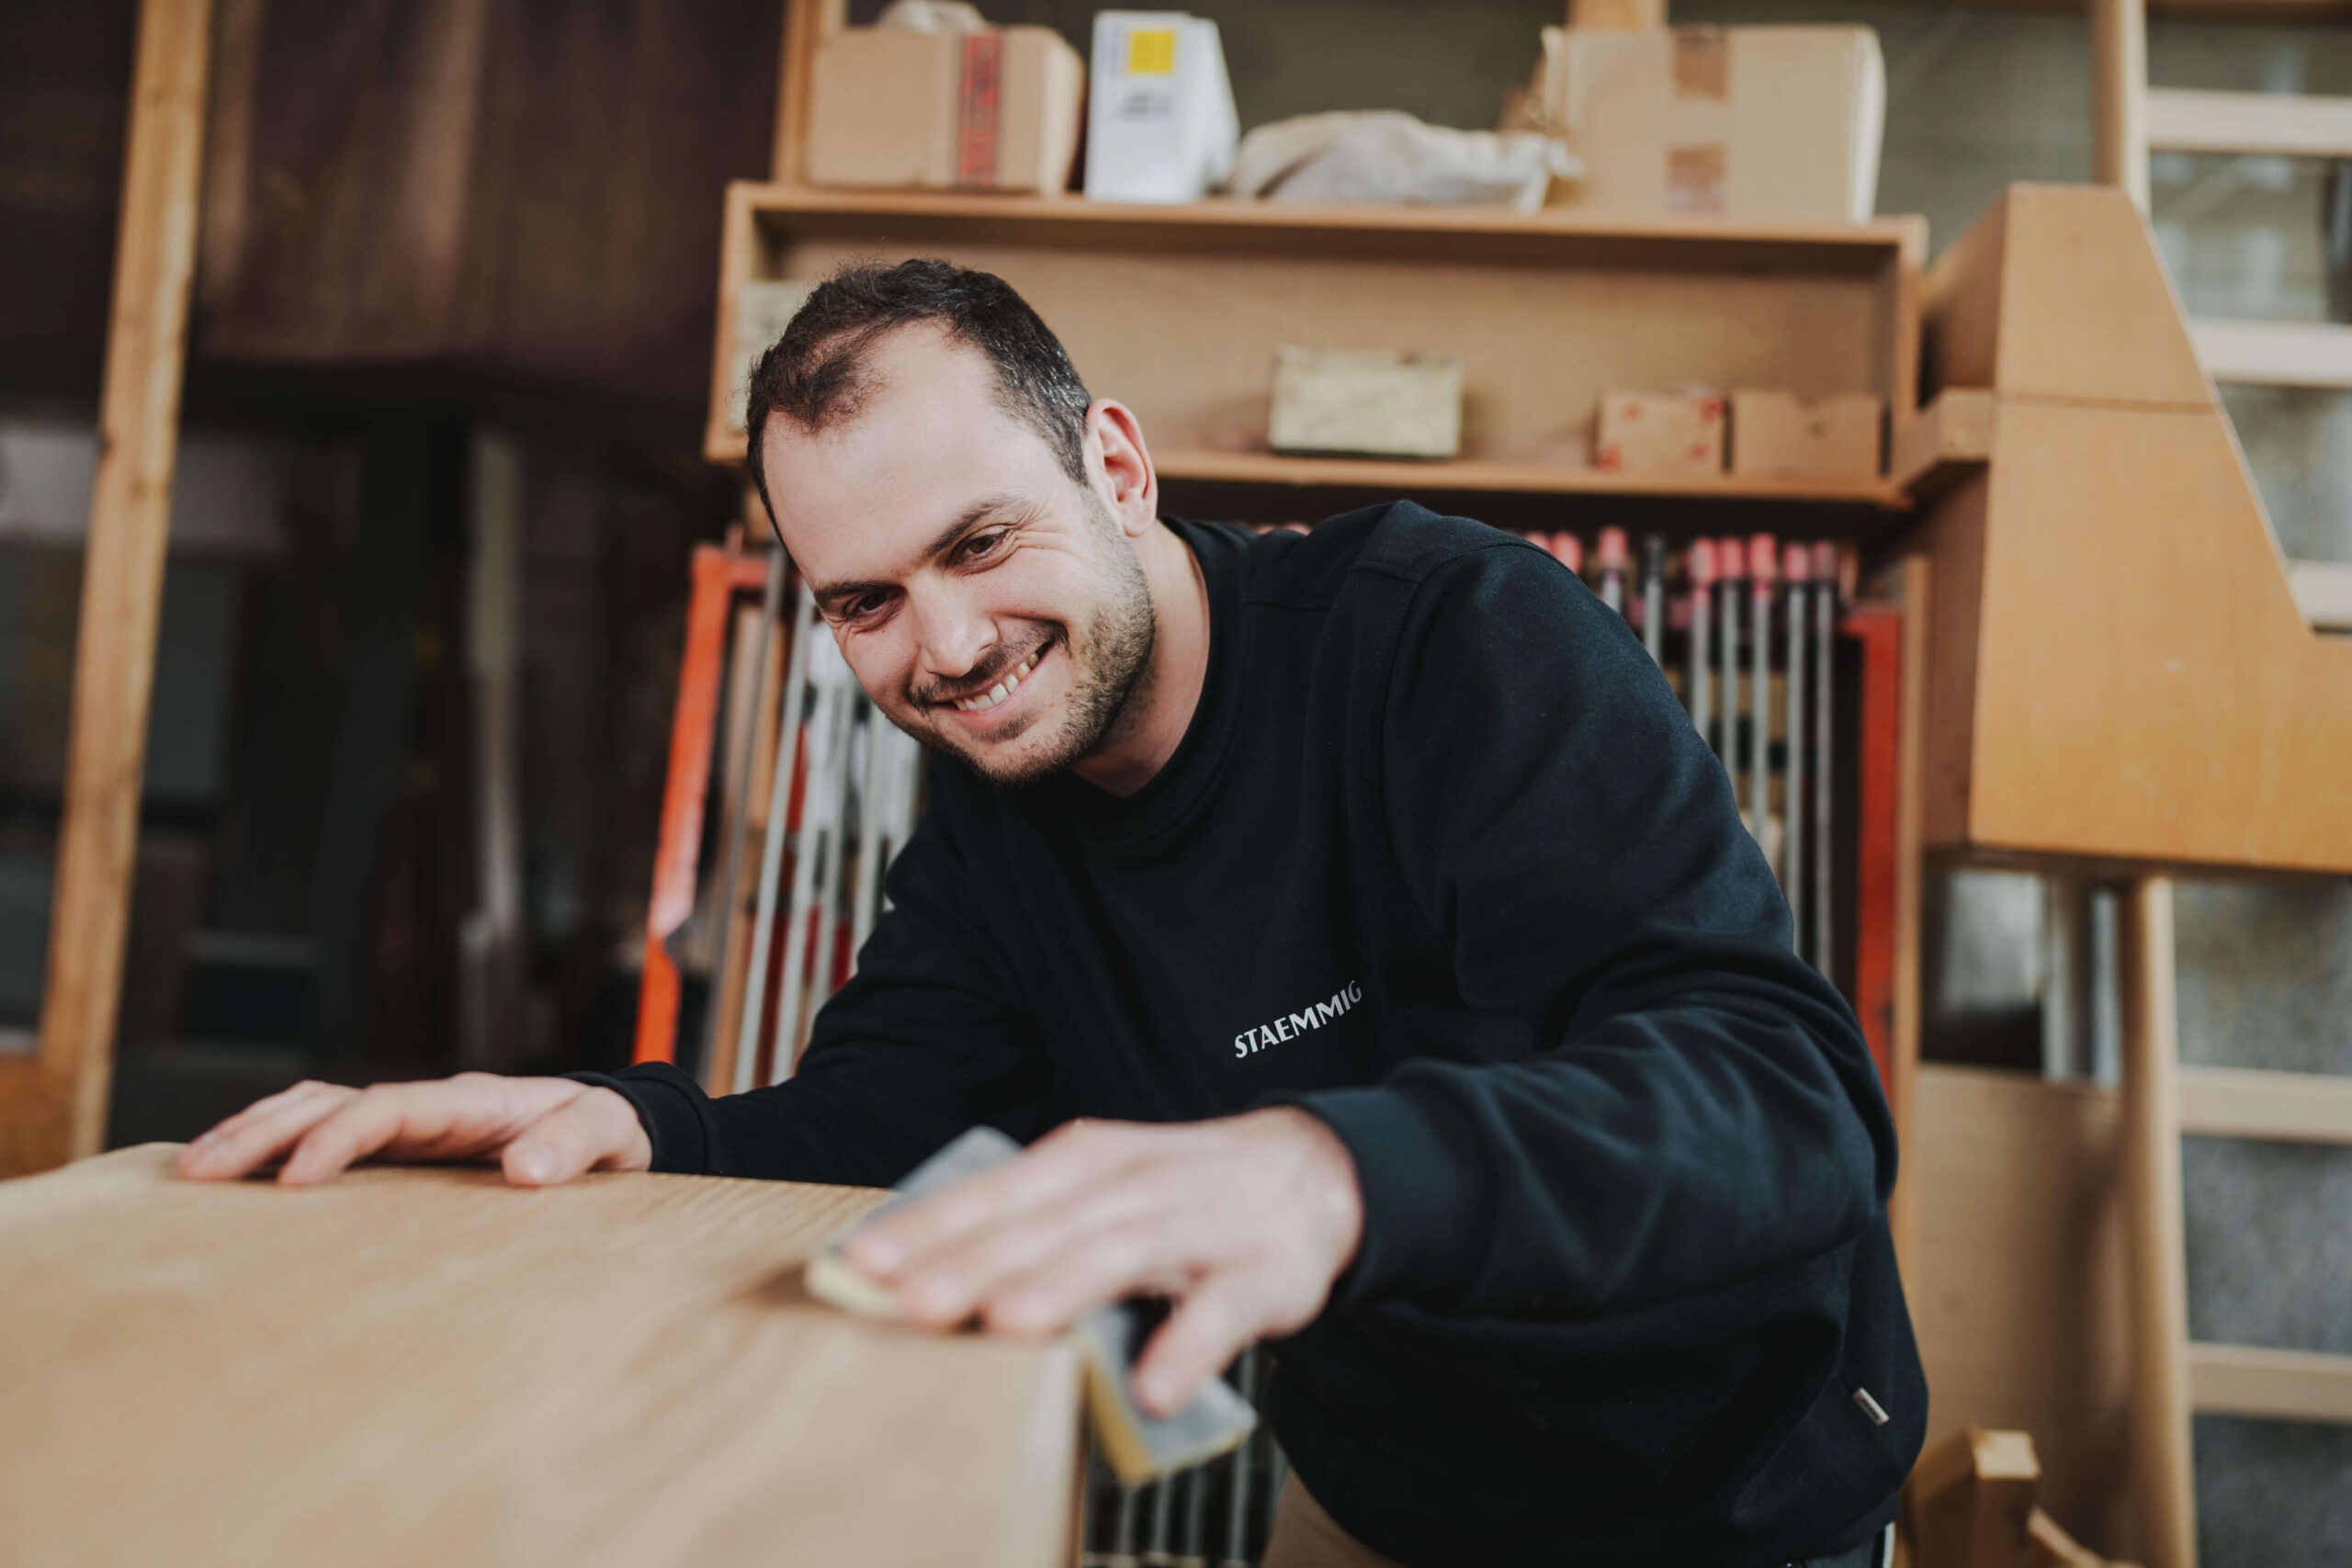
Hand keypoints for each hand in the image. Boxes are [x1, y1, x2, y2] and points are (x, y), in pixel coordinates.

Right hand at [176, 1074, 653, 1187]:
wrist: (619, 1128)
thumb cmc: (613, 1132)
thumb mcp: (610, 1136)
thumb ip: (573, 1146)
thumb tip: (524, 1171)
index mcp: (470, 1101)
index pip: (388, 1109)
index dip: (338, 1138)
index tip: (294, 1181)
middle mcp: (429, 1106)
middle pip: (330, 1101)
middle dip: (264, 1131)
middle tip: (198, 1173)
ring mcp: (413, 1126)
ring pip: (316, 1112)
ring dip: (256, 1135)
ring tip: (191, 1173)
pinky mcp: (405, 1152)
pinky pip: (329, 1140)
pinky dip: (277, 1150)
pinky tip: (236, 1181)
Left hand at [839, 1108, 1362, 1417]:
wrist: (1313, 1174)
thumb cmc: (1179, 1194)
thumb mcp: (1099, 1188)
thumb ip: (1023, 1227)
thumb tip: (914, 1278)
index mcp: (1087, 1161)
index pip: (998, 1191)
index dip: (933, 1226)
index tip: (864, 1263)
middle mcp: (1135, 1183)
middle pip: (1046, 1223)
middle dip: (978, 1261)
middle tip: (914, 1304)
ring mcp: (1199, 1225)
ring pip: (1123, 1252)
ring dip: (1066, 1287)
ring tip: (1011, 1327)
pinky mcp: (1260, 1274)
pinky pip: (1220, 1312)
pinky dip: (1187, 1347)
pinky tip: (1154, 1388)